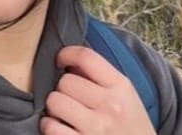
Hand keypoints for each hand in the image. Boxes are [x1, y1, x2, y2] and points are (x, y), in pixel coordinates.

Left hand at [40, 46, 155, 134]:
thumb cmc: (132, 130)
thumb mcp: (127, 99)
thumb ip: (102, 78)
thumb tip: (69, 61)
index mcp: (121, 87)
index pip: (86, 57)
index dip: (66, 54)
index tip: (60, 60)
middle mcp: (111, 106)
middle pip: (66, 81)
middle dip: (62, 89)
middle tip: (70, 98)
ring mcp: (96, 128)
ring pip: (55, 101)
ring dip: (54, 108)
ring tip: (64, 114)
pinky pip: (51, 127)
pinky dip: (49, 126)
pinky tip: (59, 128)